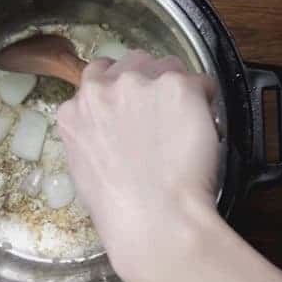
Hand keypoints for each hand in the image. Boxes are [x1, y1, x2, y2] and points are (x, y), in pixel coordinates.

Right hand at [57, 51, 219, 279]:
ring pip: (168, 66)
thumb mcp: (84, 167)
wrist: (155, 219)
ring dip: (177, 88)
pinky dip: (205, 102)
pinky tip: (203, 129)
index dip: (121, 87)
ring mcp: (141, 83)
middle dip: (149, 81)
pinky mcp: (178, 86)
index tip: (134, 105)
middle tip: (163, 114)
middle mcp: (104, 88)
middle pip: (133, 62)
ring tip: (184, 125)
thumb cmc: (121, 210)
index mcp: (75, 109)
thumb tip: (112, 125)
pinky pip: (201, 82)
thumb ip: (92, 132)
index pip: (98, 73)